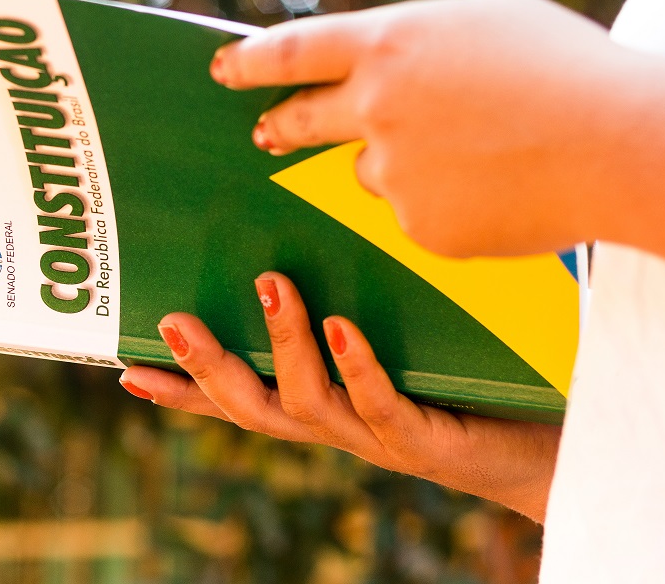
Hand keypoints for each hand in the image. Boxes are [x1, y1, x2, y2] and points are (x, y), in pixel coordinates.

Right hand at [119, 272, 561, 522]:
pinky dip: (356, 367)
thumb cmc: (459, 379)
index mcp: (313, 401)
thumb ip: (351, 295)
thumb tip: (312, 221)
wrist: (542, 443)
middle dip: (205, 368)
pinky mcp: (422, 440)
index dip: (177, 385)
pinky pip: (380, 404)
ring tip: (271, 286)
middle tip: (170, 322)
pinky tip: (342, 328)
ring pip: (304, 401)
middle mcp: (329, 423)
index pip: (229, 394)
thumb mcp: (392, 333)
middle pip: (248, 404)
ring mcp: (371, 435)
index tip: (122, 362)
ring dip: (281, 344)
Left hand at [211, 0, 649, 257]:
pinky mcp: (417, 228)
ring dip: (397, 163)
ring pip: (370, 172)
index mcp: (388, 43)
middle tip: (264, 133)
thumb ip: (416, 38)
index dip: (250, 61)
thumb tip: (383, 60)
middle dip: (277, 128)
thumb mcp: (484, 19)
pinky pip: (412, 215)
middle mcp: (374, 108)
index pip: (291, 51)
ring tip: (470, 154)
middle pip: (300, 121)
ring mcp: (392, 174)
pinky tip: (493, 190)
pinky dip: (441, 203)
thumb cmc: (564, 68)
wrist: (620, 145)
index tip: (220, 70)